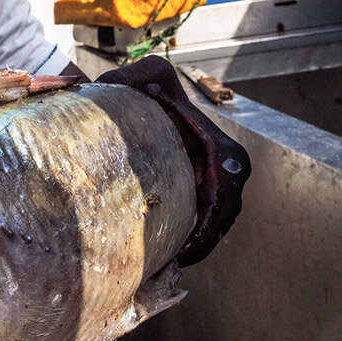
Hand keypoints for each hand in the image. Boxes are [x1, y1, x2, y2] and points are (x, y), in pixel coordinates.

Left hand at [96, 56, 250, 265]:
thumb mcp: (151, 75)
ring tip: (164, 266)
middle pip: (222, 218)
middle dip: (203, 244)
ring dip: (194, 247)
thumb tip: (113, 88)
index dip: (213, 222)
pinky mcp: (194, 191)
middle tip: (172, 263)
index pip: (228, 193)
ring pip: (212, 226)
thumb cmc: (149, 86)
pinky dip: (185, 240)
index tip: (189, 244)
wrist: (142, 95)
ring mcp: (209, 182)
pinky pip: (198, 222)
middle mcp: (223, 170)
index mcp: (221, 150)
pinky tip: (161, 255)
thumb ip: (140, 75)